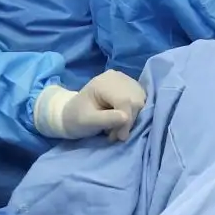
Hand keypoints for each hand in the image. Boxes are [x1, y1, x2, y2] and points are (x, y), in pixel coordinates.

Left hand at [33, 70, 147, 140]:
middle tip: (116, 134)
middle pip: (135, 100)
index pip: (125, 101)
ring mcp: (125, 79)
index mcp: (103, 82)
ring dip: (133, 117)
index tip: (120, 137)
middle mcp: (116, 76)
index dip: (127, 121)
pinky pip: (141, 99)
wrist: (73, 113)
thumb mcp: (87, 122)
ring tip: (117, 127)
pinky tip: (122, 118)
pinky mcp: (130, 85)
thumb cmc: (77, 118)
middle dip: (130, 120)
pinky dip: (135, 112)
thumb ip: (106, 119)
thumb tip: (126, 117)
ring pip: (141, 100)